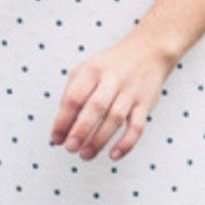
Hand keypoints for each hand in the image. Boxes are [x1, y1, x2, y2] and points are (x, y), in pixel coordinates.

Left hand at [52, 33, 174, 162]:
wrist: (148, 50)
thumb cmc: (112, 65)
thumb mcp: (87, 69)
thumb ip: (72, 92)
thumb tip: (61, 126)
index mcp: (92, 70)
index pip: (74, 97)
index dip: (62, 120)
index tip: (56, 138)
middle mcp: (112, 79)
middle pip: (95, 108)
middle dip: (80, 131)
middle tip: (70, 148)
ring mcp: (130, 92)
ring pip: (115, 119)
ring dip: (99, 140)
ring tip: (85, 155)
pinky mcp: (145, 103)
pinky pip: (137, 126)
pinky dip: (126, 143)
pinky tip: (114, 155)